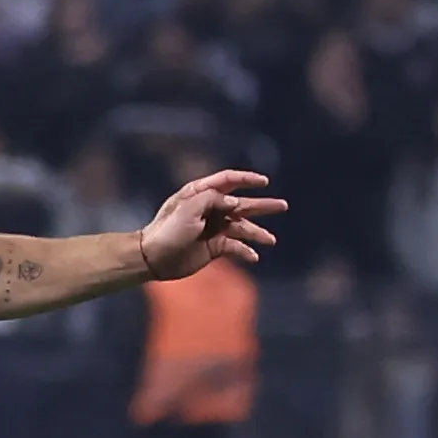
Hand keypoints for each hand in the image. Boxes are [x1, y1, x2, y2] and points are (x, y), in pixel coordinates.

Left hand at [136, 170, 286, 279]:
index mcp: (200, 194)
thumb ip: (214, 200)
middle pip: (242, 204)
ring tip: (271, 240)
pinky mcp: (214, 247)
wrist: (153, 258)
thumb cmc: (168, 230)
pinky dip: (245, 251)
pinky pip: (235, 247)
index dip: (247, 179)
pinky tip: (253, 257)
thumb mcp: (189, 208)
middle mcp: (210, 209)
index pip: (227, 181)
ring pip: (242, 228)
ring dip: (257, 233)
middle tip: (283, 206)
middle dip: (262, 205)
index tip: (264, 181)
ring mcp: (213, 228)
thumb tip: (236, 202)